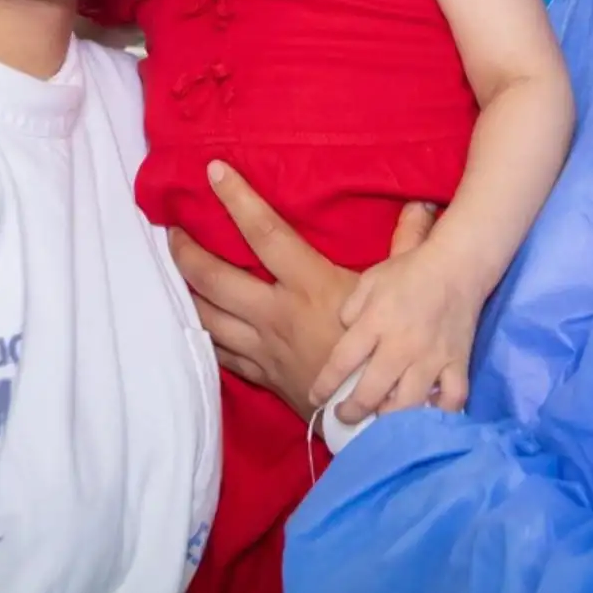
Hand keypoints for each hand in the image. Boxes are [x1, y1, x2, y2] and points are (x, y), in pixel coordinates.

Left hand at [169, 162, 437, 415]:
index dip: (237, 199)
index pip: (264, 233)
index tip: (213, 172)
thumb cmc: (389, 349)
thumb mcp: (398, 291)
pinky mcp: (264, 375)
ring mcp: (265, 348)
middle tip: (171, 232)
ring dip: (186, 294)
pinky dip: (203, 335)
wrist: (380, 419)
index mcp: (309, 285)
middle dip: (186, 253)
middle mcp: (277, 314)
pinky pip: (221, 354)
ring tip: (173, 275)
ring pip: (208, 319)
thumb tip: (421, 205)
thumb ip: (407, 243)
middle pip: (215, 279)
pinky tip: (193, 324)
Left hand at [310, 246, 479, 424]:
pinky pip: (451, 400)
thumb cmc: (409, 272)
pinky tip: (426, 416)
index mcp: (375, 322)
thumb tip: (344, 337)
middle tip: (344, 415)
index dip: (324, 386)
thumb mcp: (369, 281)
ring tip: (379, 420)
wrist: (458, 264)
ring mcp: (431, 358)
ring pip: (408, 405)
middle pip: (371, 392)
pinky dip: (439, 413)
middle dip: (352, 411)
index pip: (342, 362)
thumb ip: (350, 311)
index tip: (316, 399)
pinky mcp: (458, 364)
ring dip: (388, 419)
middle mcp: (401, 346)